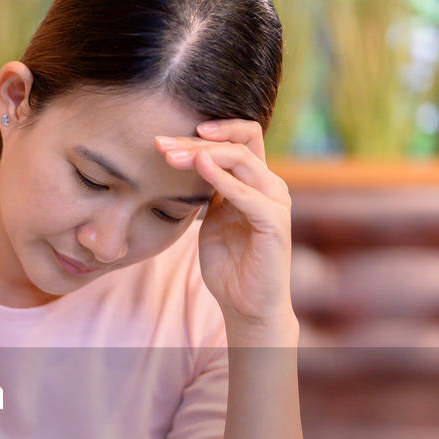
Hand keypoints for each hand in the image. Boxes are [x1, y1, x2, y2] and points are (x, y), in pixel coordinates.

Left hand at [155, 120, 295, 337]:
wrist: (246, 306)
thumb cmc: (228, 266)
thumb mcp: (211, 219)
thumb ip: (207, 191)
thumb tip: (185, 163)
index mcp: (256, 183)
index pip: (239, 139)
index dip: (207, 132)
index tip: (168, 138)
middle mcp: (271, 186)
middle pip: (238, 143)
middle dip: (195, 141)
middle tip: (162, 144)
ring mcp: (276, 202)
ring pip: (242, 159)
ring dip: (203, 154)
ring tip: (171, 157)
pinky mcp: (275, 222)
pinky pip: (247, 193)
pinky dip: (222, 178)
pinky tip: (199, 167)